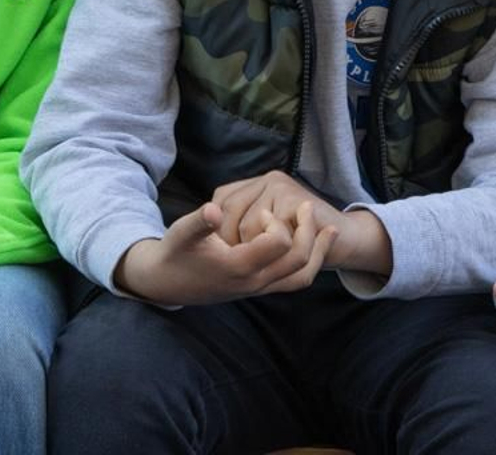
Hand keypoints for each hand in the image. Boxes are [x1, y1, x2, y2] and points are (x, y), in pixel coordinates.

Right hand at [115, 201, 336, 305]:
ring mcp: (259, 289)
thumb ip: (199, 222)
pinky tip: (312, 244)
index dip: (275, 221)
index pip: (278, 243)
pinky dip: (309, 263)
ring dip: (318, 251)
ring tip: (329, 229)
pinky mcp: (260, 289)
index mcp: (238, 267)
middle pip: (299, 260)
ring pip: (303, 276)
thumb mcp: (181, 234)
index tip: (260, 210)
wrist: (166, 283)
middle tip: (307, 206)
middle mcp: (254, 282)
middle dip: (309, 231)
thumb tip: (213, 209)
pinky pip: (294, 281)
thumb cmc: (175, 253)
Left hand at [212, 171, 391, 274]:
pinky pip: (268, 232)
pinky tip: (282, 253)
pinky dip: (272, 249)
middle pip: (229, 211)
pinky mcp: (295, 200)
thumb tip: (211, 231)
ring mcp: (283, 187)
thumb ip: (240, 223)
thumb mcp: (263, 228)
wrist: (343, 237)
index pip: (221, 200)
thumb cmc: (298, 238)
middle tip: (240, 258)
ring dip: (251, 248)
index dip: (218, 228)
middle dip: (231, 241)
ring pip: (247, 225)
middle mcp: (268, 178)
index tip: (226, 251)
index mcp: (258, 182)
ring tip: (262, 256)